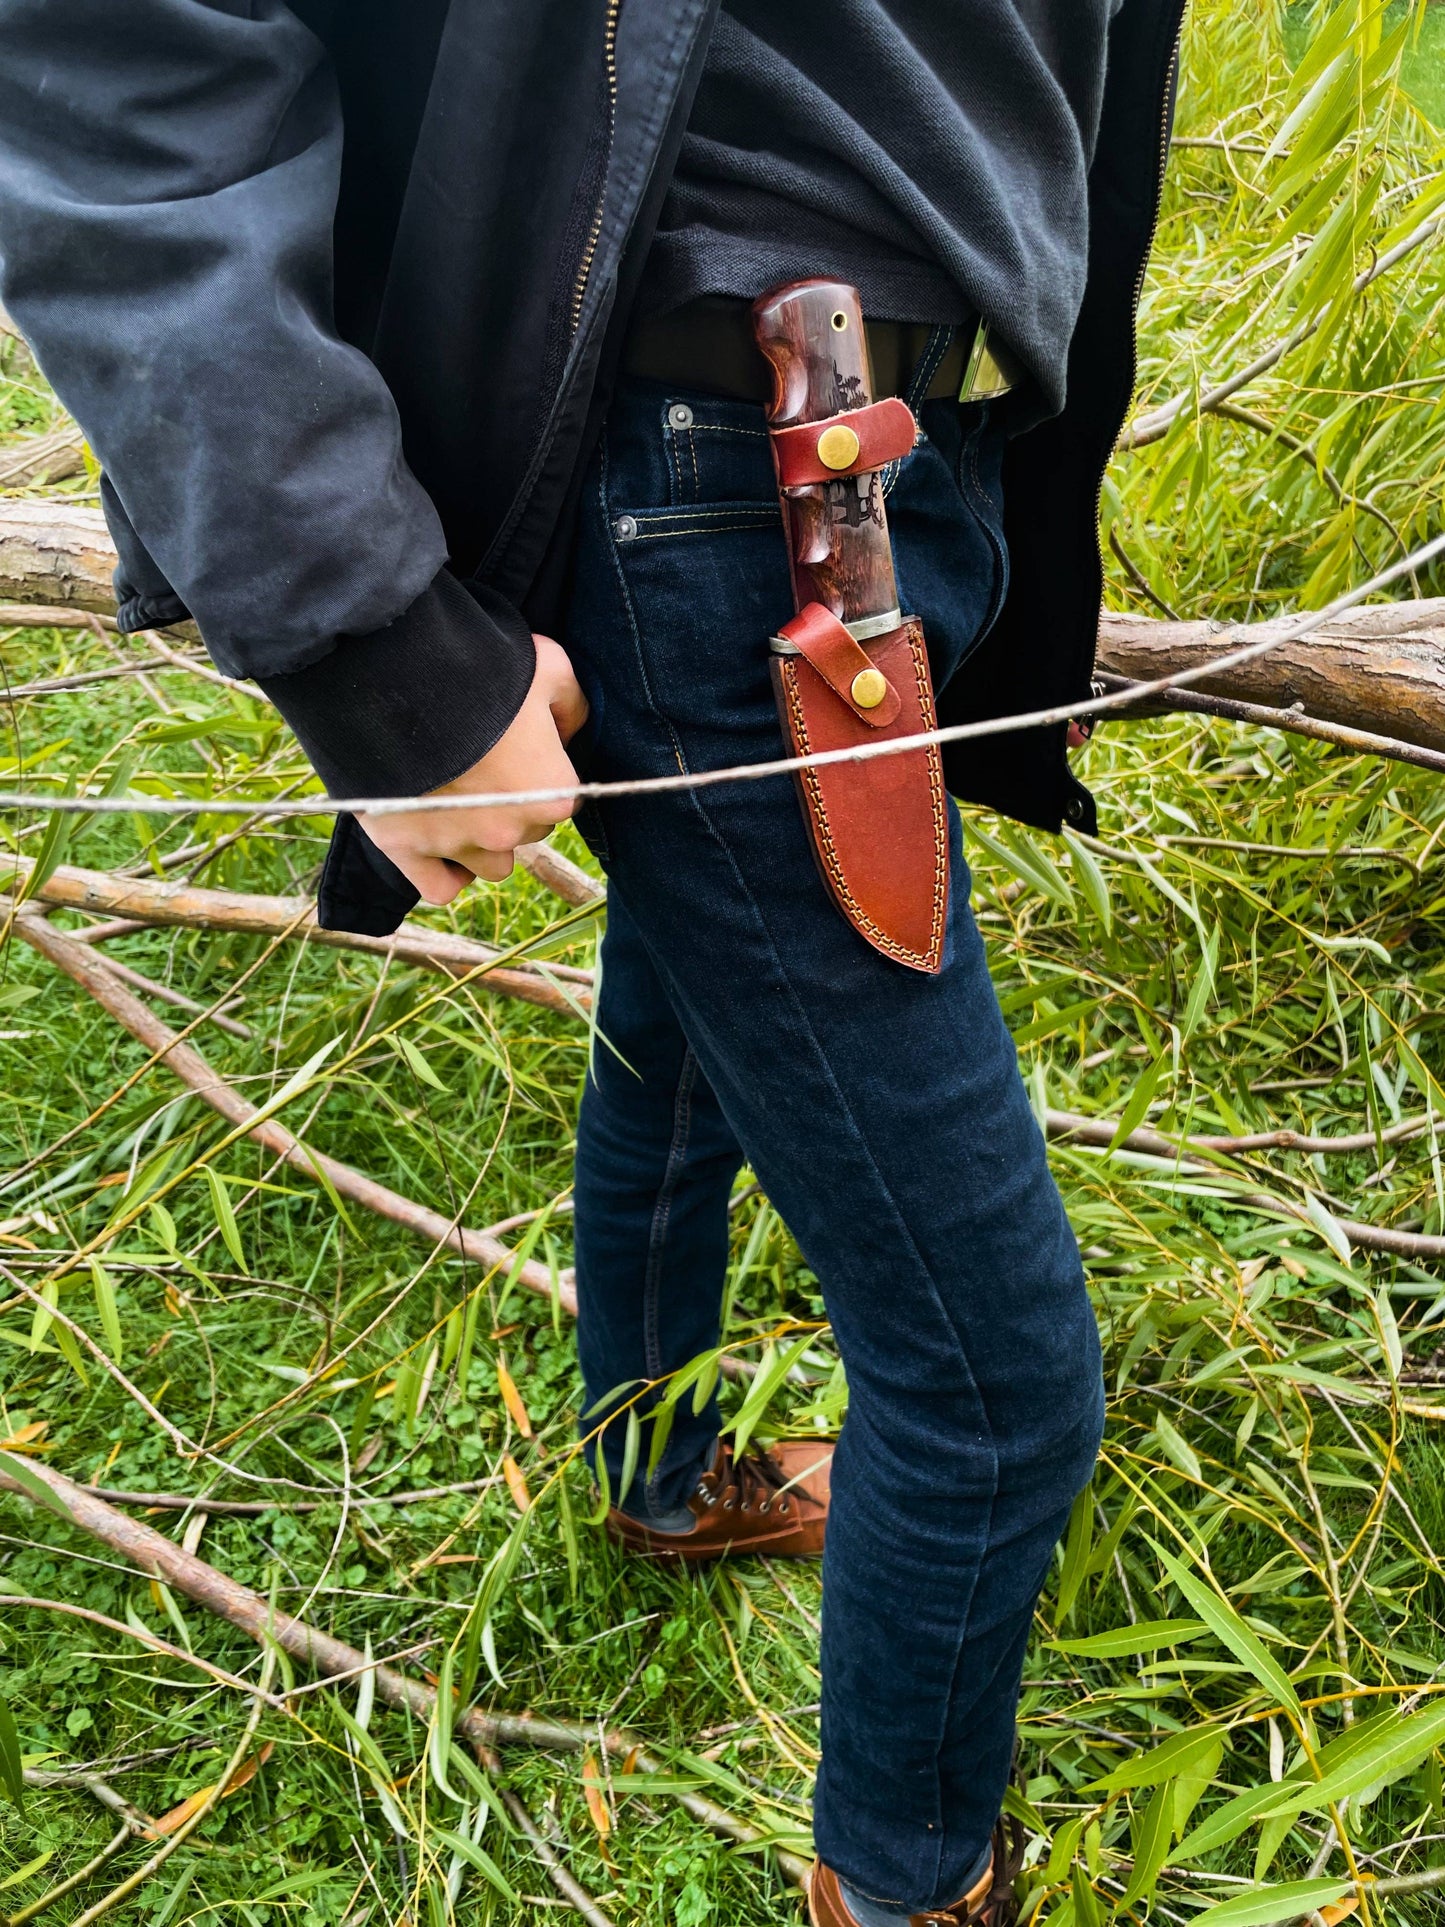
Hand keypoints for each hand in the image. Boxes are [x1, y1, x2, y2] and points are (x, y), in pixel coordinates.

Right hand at [359, 634, 587, 903]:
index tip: (516, 751)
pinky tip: (438, 843)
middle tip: (481, 767)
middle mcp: (510, 830)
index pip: (560, 800)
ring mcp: (457, 844)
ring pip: (489, 864)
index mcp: (552, 793)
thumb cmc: (481, 668)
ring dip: (480, 841)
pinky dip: (443, 872)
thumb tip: (567, 732)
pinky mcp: (407, 850)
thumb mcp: (549, 666)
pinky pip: (439, 887)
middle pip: (524, 833)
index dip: (537, 774)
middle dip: (510, 808)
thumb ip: (572, 707)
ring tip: (457, 803)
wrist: (393, 676)